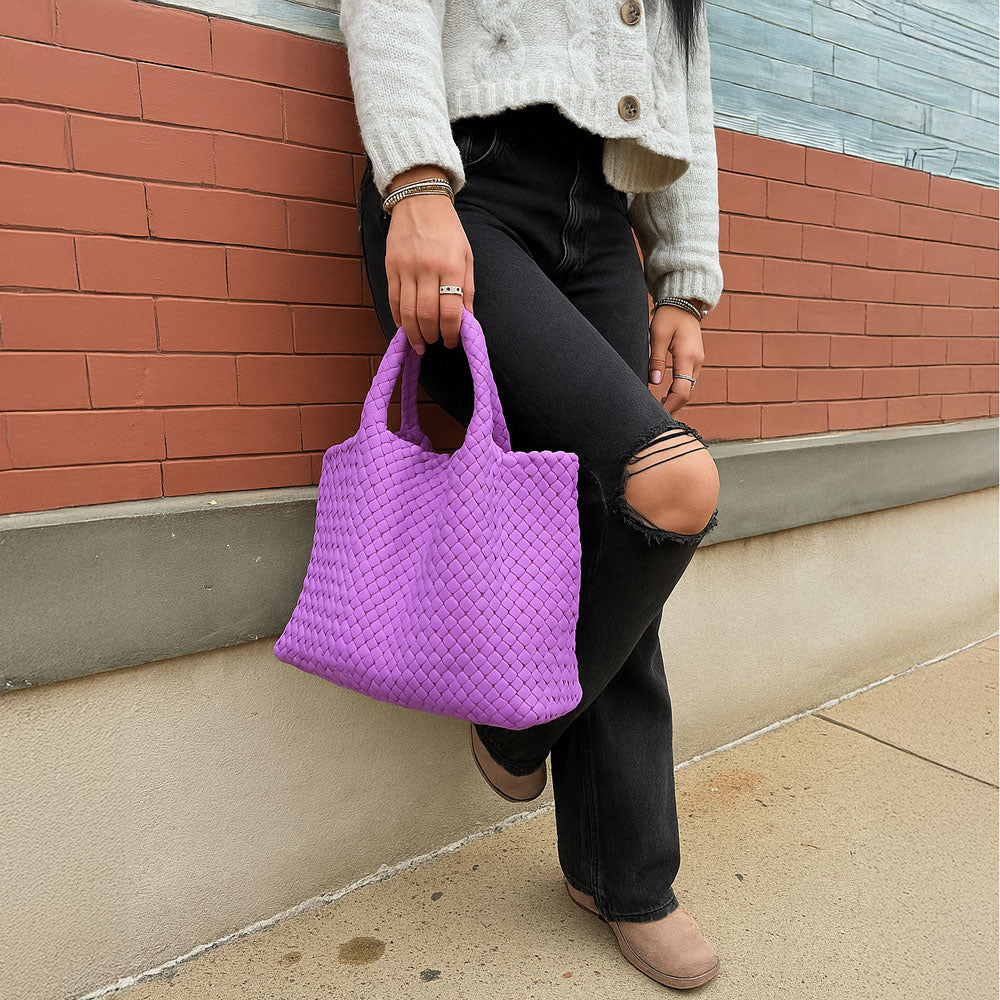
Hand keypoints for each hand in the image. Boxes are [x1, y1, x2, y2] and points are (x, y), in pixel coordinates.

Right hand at [383, 167, 474, 352]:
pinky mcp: (391, 266)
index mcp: (451, 266)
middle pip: (427, 314)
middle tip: (435, 342)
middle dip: (431, 335)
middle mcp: (428, 268)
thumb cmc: (448, 230)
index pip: (451, 310)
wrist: (420, 200)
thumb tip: (466, 319)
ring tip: (419, 343)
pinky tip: (404, 326)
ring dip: (413, 333)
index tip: (451, 342)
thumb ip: (467, 288)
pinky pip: (393, 299)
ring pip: (407, 311)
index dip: (451, 332)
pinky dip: (398, 317)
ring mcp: (406, 267)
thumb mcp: (466, 255)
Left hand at [648, 303, 705, 414]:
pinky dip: (678, 390)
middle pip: (686, 393)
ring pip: (688, 388)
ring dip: (675, 398)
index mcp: (687, 356)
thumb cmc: (669, 316)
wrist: (684, 303)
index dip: (670, 405)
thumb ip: (656, 360)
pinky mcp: (695, 360)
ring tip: (657, 405)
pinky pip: (688, 380)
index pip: (681, 391)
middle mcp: (697, 361)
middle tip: (654, 414)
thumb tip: (655, 383)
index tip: (657, 413)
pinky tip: (666, 394)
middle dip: (672, 405)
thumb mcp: (657, 335)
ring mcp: (698, 361)